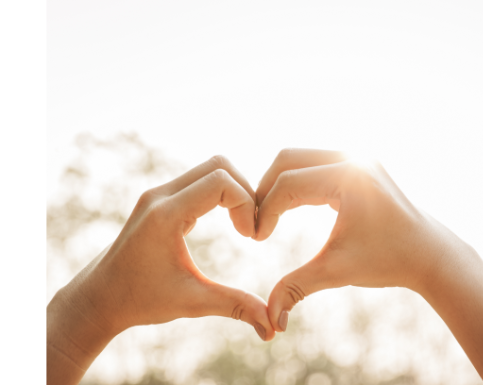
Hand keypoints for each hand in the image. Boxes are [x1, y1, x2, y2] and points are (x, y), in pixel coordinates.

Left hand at [48, 156, 274, 384]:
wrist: (99, 298)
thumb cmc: (141, 301)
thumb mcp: (192, 303)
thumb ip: (236, 307)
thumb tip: (274, 327)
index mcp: (166, 215)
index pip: (221, 182)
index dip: (246, 204)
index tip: (250, 237)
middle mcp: (160, 196)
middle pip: (219, 165)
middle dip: (245, 191)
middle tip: (251, 227)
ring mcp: (158, 194)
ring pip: (210, 168)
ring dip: (234, 191)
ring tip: (243, 225)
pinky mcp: (161, 199)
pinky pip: (199, 180)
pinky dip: (221, 194)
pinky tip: (228, 223)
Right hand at [254, 148, 445, 331]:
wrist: (429, 255)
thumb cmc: (388, 261)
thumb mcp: (338, 272)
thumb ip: (297, 288)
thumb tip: (270, 321)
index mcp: (350, 177)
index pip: (288, 183)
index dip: (265, 211)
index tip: (257, 239)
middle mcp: (353, 158)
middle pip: (288, 159)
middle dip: (266, 190)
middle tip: (256, 222)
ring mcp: (357, 157)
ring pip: (300, 159)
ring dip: (280, 185)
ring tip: (269, 217)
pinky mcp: (358, 164)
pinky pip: (315, 164)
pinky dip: (298, 183)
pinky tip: (289, 209)